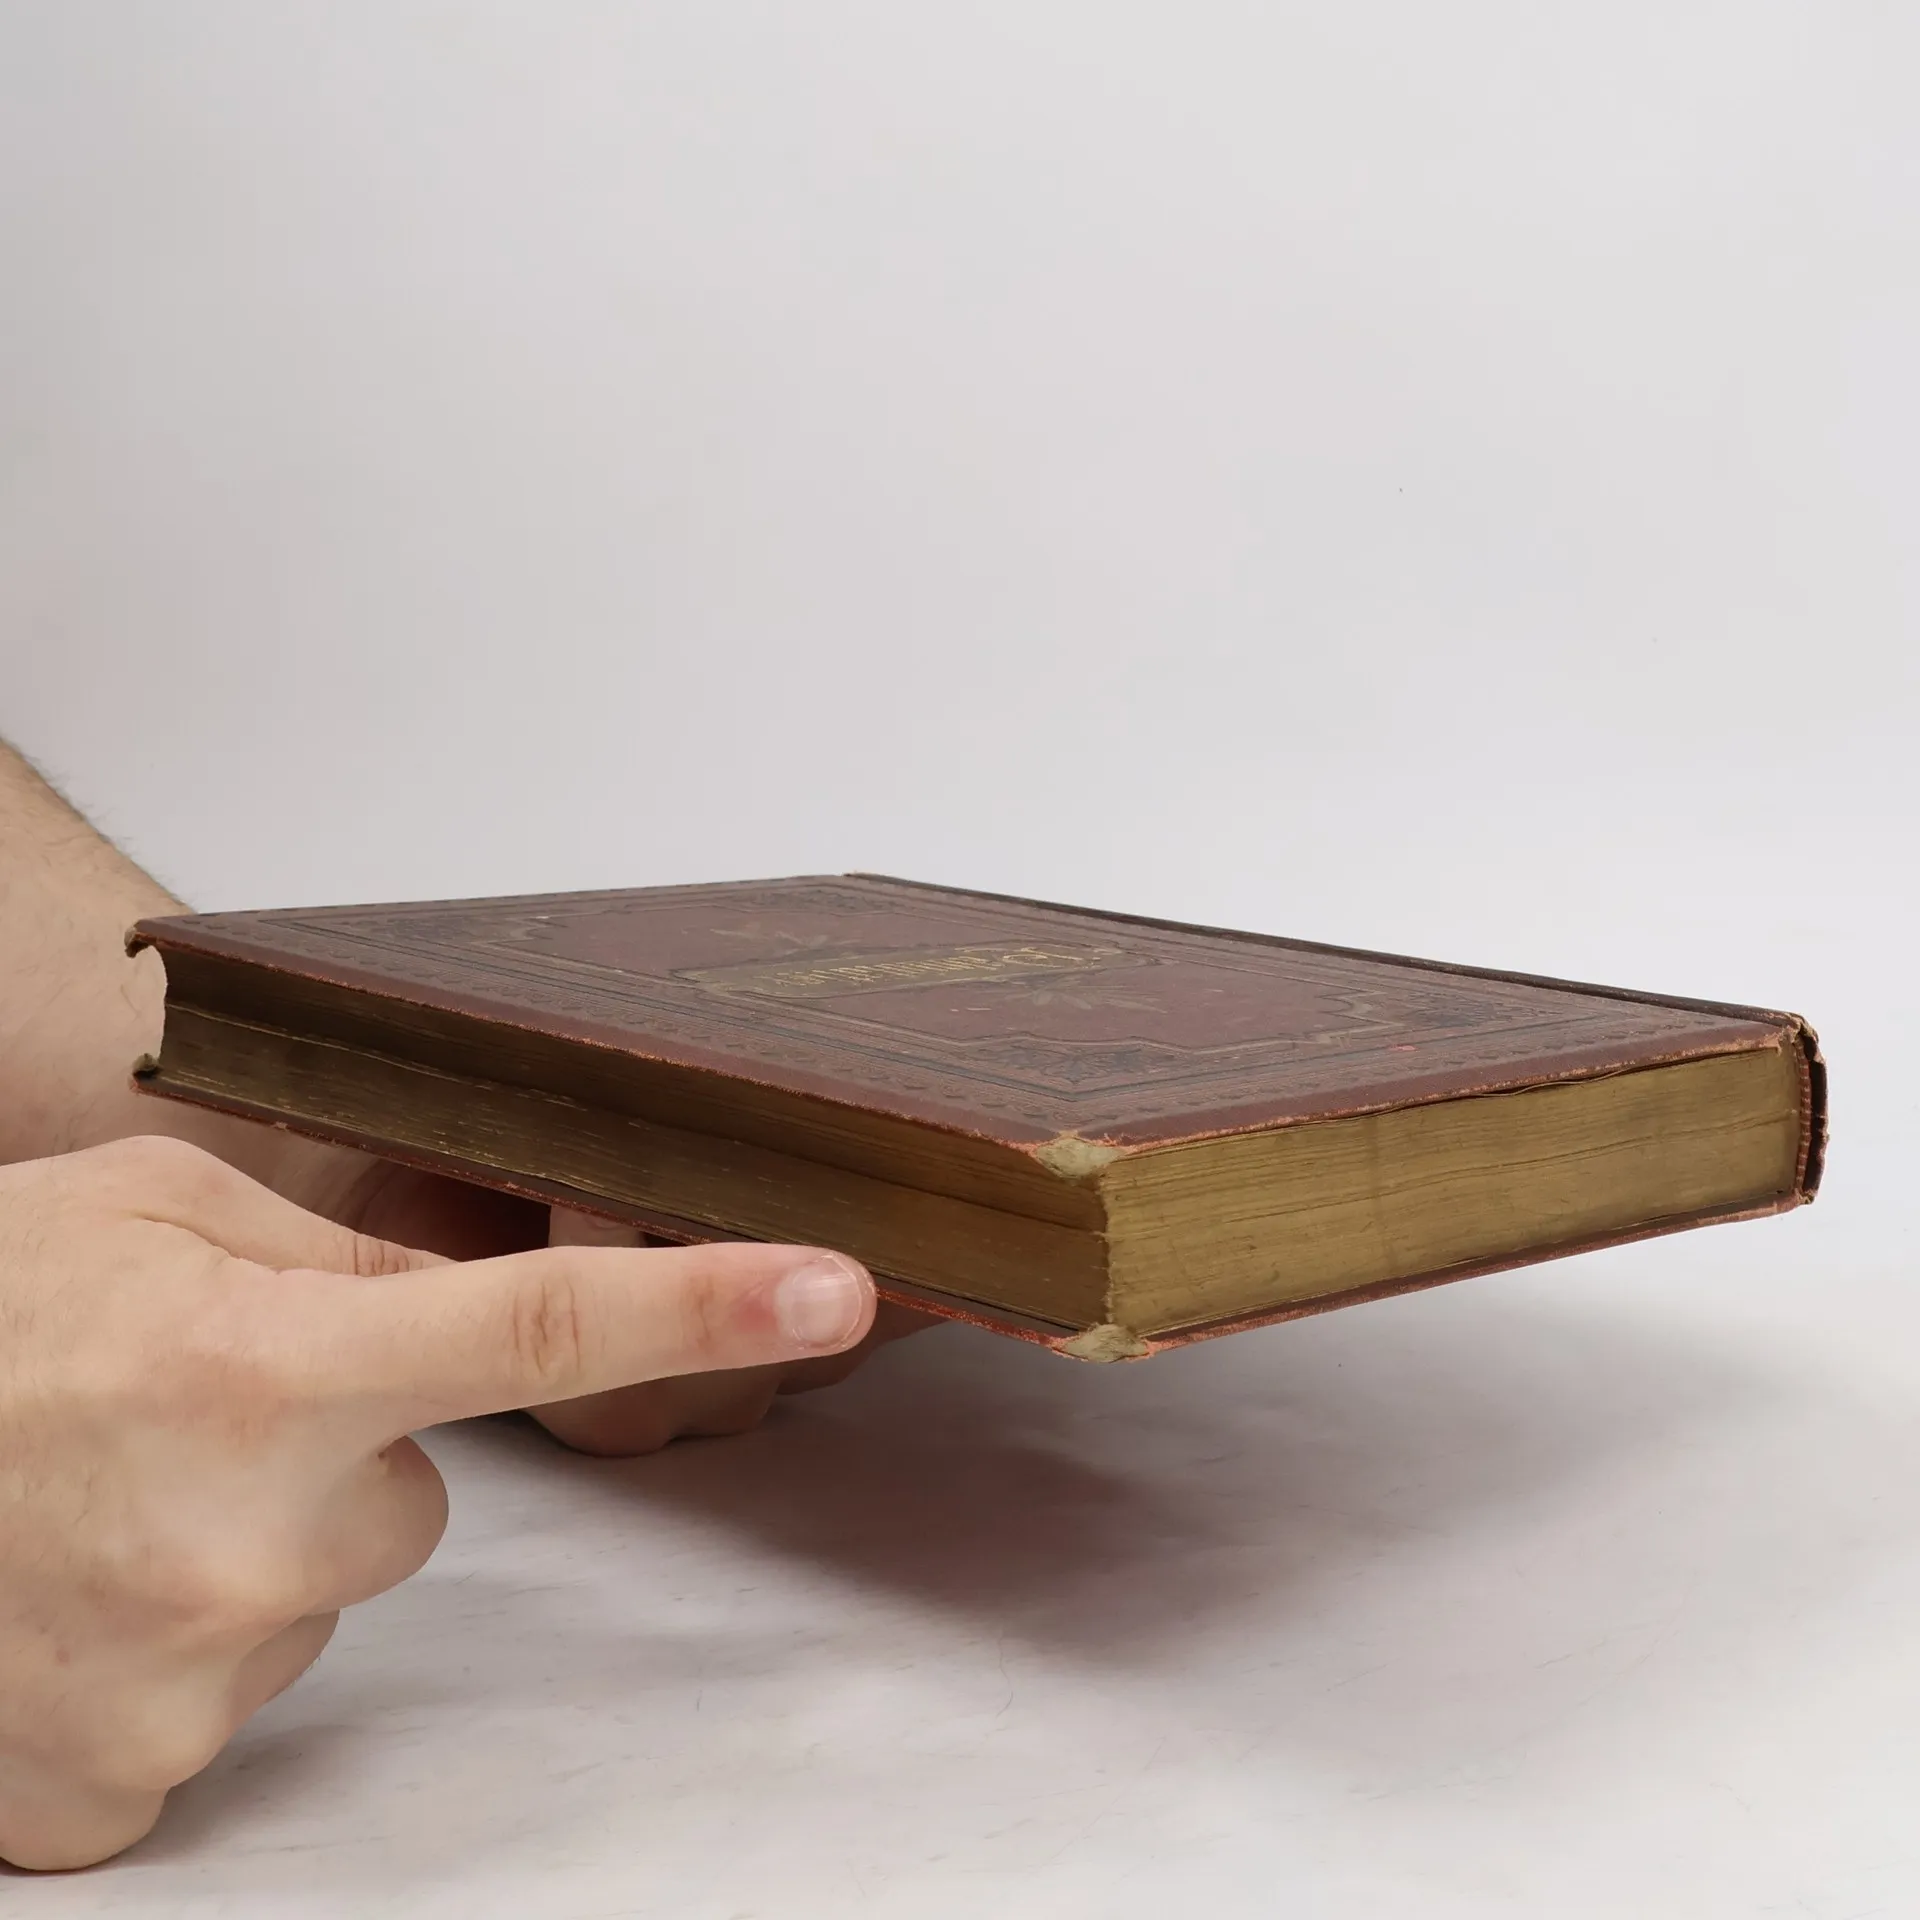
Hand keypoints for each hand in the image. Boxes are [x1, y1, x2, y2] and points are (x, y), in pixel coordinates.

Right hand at [0, 1135, 874, 1870]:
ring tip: (90, 1498)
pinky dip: (166, 1647)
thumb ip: (331, 1253)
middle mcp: (245, 1538)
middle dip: (327, 1454)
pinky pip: (226, 1697)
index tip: (835, 1282)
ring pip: (316, 1595)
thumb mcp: (144, 1216)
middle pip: (414, 1499)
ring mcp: (184, 1688)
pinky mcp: (122, 1800)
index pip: (539, 1325)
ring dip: (236, 1546)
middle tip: (167, 1420)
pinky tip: (56, 1593)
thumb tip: (457, 1297)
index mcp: (264, 1362)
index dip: (707, 1299)